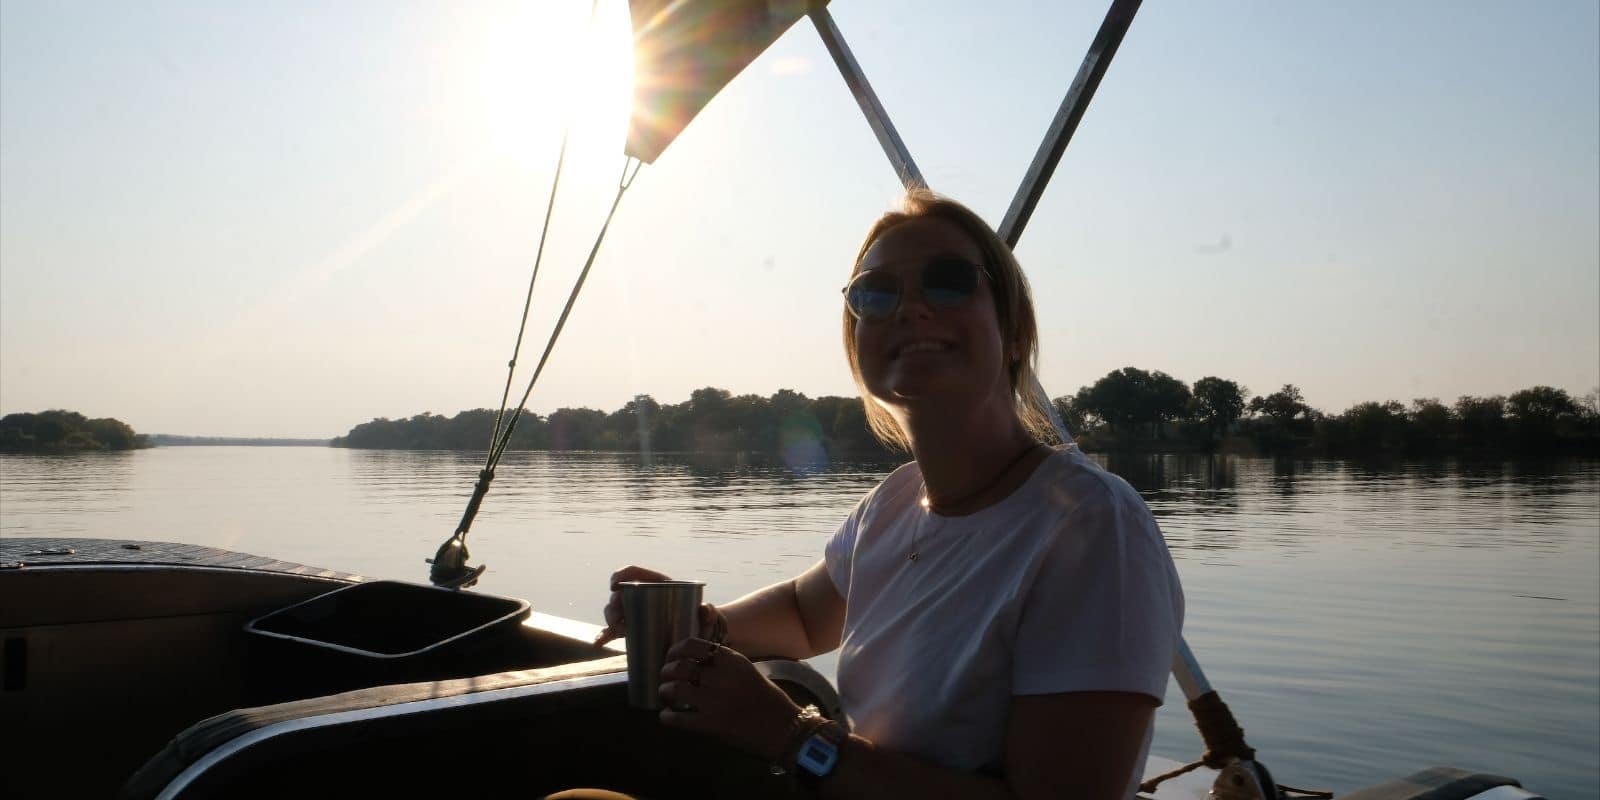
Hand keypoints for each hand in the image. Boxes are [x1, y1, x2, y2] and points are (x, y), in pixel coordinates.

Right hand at [593, 566, 726, 646]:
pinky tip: (598, 642)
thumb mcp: (706, 614)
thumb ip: (709, 611)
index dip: (619, 575)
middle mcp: (641, 596)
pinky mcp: (630, 630)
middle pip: (619, 594)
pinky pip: (612, 632)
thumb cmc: (701, 619)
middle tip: (619, 617)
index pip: (631, 572)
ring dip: (610, 619)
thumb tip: (706, 609)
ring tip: (616, 630)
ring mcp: (634, 613)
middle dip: (614, 604)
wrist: (698, 637)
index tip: (615, 585)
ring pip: (613, 611)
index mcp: (655, 583)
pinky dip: (603, 636)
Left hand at [657, 637, 801, 763]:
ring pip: (674, 690)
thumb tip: (694, 661)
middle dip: (665, 672)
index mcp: (732, 660)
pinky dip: (668, 717)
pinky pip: (678, 719)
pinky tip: (667, 717)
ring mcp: (716, 702)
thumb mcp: (748, 671)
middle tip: (664, 678)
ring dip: (665, 692)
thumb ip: (724, 664)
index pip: (692, 646)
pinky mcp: (712, 725)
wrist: (785, 730)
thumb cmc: (767, 699)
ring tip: (665, 696)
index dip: (675, 651)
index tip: (670, 657)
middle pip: (680, 667)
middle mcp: (722, 677)